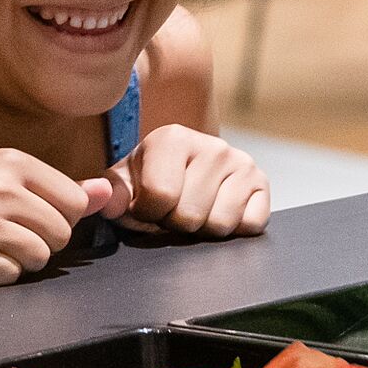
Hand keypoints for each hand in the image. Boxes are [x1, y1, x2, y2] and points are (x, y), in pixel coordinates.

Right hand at [0, 148, 117, 288]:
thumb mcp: (7, 182)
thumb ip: (61, 189)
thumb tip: (108, 191)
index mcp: (10, 161)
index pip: (74, 201)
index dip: (58, 216)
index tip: (27, 215)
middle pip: (62, 232)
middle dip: (41, 241)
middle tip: (5, 234)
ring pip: (41, 256)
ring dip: (21, 261)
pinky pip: (12, 275)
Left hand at [104, 127, 269, 239]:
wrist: (188, 169)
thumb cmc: (152, 177)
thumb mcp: (125, 181)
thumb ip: (112, 193)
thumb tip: (104, 201)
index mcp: (172, 138)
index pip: (158, 197)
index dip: (147, 214)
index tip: (147, 205)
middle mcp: (212, 146)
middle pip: (189, 216)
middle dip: (175, 224)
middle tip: (173, 210)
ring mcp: (242, 163)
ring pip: (218, 225)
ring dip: (202, 230)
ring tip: (195, 209)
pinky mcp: (263, 183)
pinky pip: (249, 226)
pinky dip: (233, 230)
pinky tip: (219, 210)